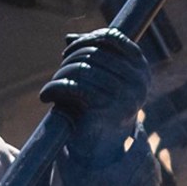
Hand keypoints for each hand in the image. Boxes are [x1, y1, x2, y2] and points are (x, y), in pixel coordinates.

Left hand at [39, 28, 149, 163]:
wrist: (101, 148)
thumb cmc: (97, 107)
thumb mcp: (97, 78)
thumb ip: (89, 56)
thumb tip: (69, 36)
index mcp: (140, 68)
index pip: (112, 38)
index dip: (86, 39)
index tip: (68, 50)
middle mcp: (138, 80)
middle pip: (93, 52)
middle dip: (69, 59)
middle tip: (59, 72)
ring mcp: (126, 94)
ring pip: (81, 68)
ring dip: (59, 75)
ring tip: (52, 87)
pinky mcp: (108, 108)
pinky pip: (73, 86)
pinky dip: (53, 88)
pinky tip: (46, 97)